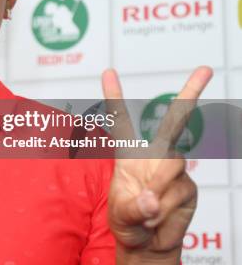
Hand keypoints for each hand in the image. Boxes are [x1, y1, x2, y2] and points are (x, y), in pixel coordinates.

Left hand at [102, 66, 212, 263]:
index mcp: (129, 155)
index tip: (107, 72)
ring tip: (146, 213)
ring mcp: (174, 170)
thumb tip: (151, 198)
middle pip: (174, 122)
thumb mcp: (120, 215)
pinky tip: (157, 218)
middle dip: (191, 93)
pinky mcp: (189, 186)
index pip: (121, 121)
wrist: (148, 244)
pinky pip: (177, 192)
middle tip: (205, 69)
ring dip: (156, 193)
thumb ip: (133, 207)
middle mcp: (154, 156)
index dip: (114, 96)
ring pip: (170, 167)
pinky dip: (163, 209)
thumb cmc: (127, 222)